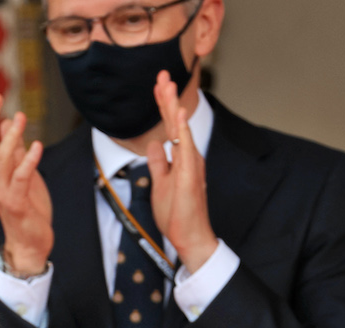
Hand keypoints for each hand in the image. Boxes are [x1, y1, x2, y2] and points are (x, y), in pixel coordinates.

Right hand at [0, 93, 52, 276]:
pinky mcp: (18, 203)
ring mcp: (4, 192)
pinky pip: (21, 178)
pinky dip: (28, 161)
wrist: (30, 242)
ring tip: (19, 116)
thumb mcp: (21, 173)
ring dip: (10, 136)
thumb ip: (13, 151)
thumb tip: (7, 123)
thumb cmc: (27, 208)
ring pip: (0, 159)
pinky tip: (36, 145)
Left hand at [146, 70, 218, 271]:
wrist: (189, 236)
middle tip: (161, 74)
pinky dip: (182, 130)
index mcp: (181, 157)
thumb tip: (153, 146)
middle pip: (175, 121)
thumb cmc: (177, 213)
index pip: (170, 126)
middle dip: (167, 97)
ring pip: (180, 129)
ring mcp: (190, 164)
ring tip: (167, 84)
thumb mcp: (160, 183)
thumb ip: (158, 164)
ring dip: (173, 106)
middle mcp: (188, 156)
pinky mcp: (190, 175)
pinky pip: (186, 148)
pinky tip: (178, 114)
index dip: (163, 106)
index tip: (157, 86)